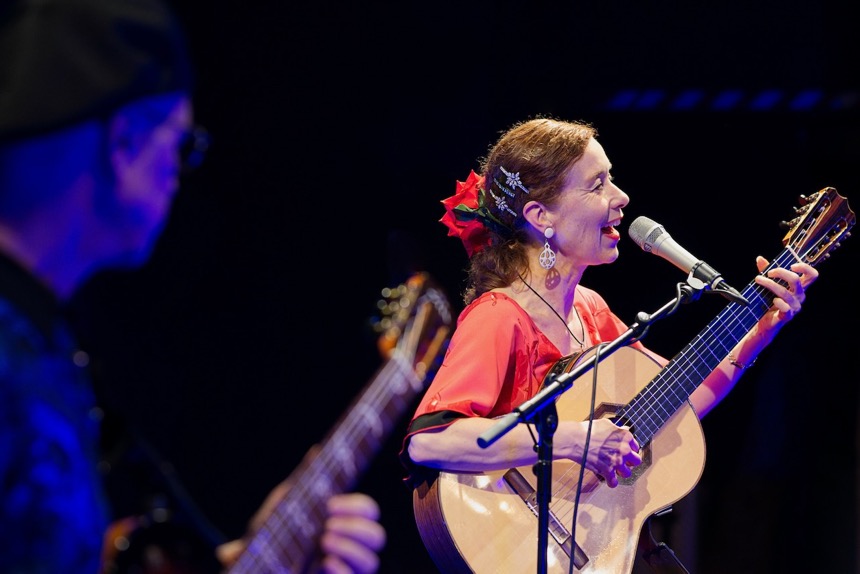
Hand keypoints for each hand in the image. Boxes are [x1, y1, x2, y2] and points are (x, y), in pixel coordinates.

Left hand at [215, 488, 385, 573]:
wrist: (257, 560)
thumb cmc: (274, 532)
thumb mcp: (284, 505)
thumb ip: (302, 481)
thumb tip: (316, 451)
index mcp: (342, 521)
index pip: (369, 510)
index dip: (356, 506)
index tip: (331, 505)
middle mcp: (350, 545)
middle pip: (377, 536)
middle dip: (356, 528)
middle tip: (328, 526)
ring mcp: (345, 566)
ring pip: (371, 561)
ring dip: (349, 549)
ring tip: (323, 542)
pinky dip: (342, 570)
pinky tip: (324, 563)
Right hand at [576, 418, 640, 487]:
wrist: (575, 439)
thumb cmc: (588, 430)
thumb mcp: (606, 424)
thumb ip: (617, 429)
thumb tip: (624, 430)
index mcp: (625, 437)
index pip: (635, 447)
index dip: (630, 449)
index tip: (626, 452)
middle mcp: (624, 450)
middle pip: (636, 461)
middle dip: (629, 461)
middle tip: (623, 461)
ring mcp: (616, 461)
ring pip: (627, 473)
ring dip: (621, 472)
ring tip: (615, 470)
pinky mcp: (607, 471)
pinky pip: (614, 482)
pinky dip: (611, 482)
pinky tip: (609, 480)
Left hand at [753, 255, 817, 330]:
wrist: (765, 322)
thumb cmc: (769, 301)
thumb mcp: (768, 285)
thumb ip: (766, 271)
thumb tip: (760, 258)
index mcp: (799, 287)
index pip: (812, 275)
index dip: (804, 267)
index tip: (791, 265)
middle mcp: (799, 296)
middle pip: (796, 280)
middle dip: (781, 272)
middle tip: (768, 272)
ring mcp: (795, 306)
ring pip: (785, 292)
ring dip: (770, 284)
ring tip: (758, 280)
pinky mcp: (787, 315)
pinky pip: (785, 307)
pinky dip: (778, 302)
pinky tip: (772, 300)